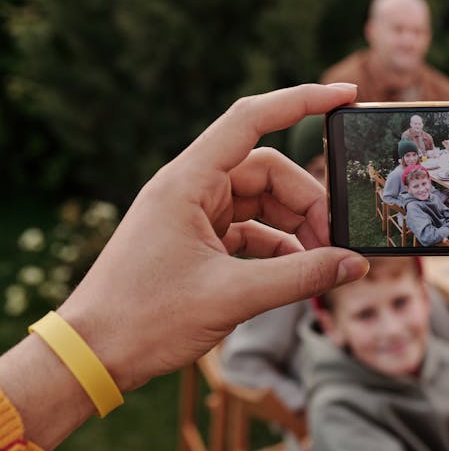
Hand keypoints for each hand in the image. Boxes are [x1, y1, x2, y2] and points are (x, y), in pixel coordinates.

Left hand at [56, 83, 369, 390]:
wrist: (93, 355)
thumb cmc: (145, 319)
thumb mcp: (233, 296)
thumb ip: (300, 276)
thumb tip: (354, 265)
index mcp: (188, 182)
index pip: (252, 119)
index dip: (302, 102)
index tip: (345, 95)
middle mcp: (190, 189)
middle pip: (269, 171)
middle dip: (308, 202)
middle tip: (335, 242)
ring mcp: (192, 214)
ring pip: (263, 202)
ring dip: (297, 227)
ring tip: (321, 262)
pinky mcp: (196, 241)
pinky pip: (251, 230)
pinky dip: (279, 247)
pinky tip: (298, 273)